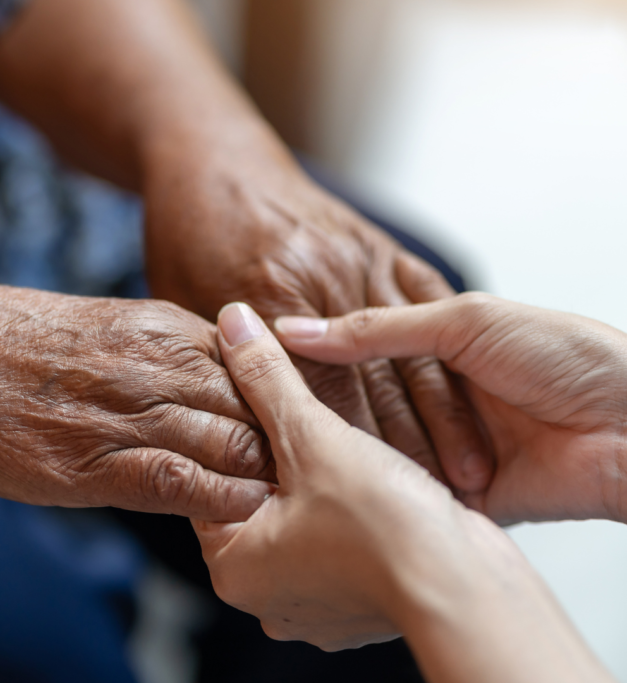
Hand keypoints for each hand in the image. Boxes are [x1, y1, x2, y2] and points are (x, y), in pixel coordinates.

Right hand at [0, 281, 275, 521]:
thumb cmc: (12, 343)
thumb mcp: (105, 327)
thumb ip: (162, 357)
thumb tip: (206, 397)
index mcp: (165, 328)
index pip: (259, 369)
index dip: (285, 407)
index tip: (295, 437)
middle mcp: (158, 364)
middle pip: (259, 408)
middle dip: (287, 446)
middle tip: (306, 481)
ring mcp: (128, 411)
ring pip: (233, 443)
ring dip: (261, 478)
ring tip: (281, 507)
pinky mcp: (94, 462)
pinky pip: (180, 482)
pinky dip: (218, 501)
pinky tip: (234, 515)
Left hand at [143, 128, 490, 492]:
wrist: (215, 160)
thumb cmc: (189, 238)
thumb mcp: (184, 304)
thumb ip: (217, 364)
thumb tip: (236, 435)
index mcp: (267, 295)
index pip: (315, 391)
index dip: (347, 456)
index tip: (370, 507)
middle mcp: (320, 278)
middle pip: (372, 380)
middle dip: (405, 450)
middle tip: (432, 507)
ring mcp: (356, 259)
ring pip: (410, 349)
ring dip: (444, 418)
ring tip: (467, 476)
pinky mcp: (381, 248)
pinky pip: (427, 307)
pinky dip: (448, 357)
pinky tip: (469, 403)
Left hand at [193, 303, 502, 650]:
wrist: (471, 593)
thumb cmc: (386, 527)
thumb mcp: (313, 436)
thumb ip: (268, 378)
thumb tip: (232, 322)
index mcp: (233, 567)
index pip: (213, 481)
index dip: (237, 432)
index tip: (261, 399)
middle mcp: (265, 596)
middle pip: (258, 499)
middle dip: (283, 456)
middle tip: (304, 418)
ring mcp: (315, 606)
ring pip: (303, 519)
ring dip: (321, 481)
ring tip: (342, 446)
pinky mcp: (360, 605)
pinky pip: (342, 542)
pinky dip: (353, 511)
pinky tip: (373, 482)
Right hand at [275, 285, 626, 523]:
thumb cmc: (571, 357)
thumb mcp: (465, 322)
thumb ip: (377, 329)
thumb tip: (297, 331)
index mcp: (439, 343)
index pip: (356, 349)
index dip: (309, 356)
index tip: (257, 361)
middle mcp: (438, 397)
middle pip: (362, 405)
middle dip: (319, 412)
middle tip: (256, 418)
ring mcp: (448, 447)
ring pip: (379, 452)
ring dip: (346, 453)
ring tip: (282, 457)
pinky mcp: (463, 496)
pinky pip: (409, 493)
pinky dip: (381, 491)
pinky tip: (334, 488)